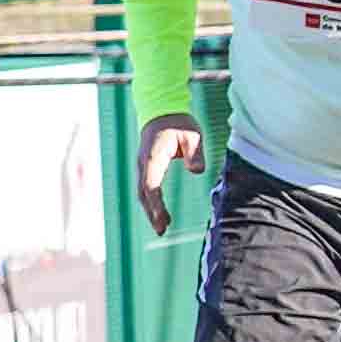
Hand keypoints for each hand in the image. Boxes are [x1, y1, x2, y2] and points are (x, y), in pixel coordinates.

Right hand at [133, 110, 202, 233]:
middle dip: (151, 212)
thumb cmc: (178, 123)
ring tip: (161, 229)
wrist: (161, 111)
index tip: (162, 218)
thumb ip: (194, 153)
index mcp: (153, 156)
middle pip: (144, 192)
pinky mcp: (146, 168)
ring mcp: (143, 166)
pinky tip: (159, 215)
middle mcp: (144, 163)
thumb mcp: (192, 135)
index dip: (155, 203)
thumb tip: (197, 171)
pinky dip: (151, 203)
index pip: (151, 184)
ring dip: (150, 211)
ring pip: (143, 192)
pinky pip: (146, 189)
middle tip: (162, 230)